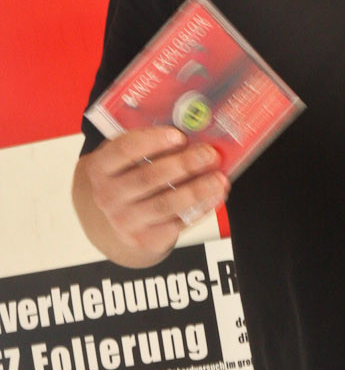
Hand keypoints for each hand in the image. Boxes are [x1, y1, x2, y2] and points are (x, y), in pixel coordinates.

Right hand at [77, 126, 229, 264]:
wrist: (113, 223)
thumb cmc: (125, 180)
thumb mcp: (124, 159)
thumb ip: (147, 144)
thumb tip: (191, 131)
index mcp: (100, 167)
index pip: (124, 150)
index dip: (153, 141)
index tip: (179, 136)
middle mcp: (108, 196)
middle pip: (149, 177)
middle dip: (184, 164)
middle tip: (209, 154)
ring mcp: (125, 220)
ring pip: (166, 203)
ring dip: (197, 189)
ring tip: (219, 178)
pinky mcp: (145, 239)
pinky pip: (177, 223)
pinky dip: (200, 209)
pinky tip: (214, 197)